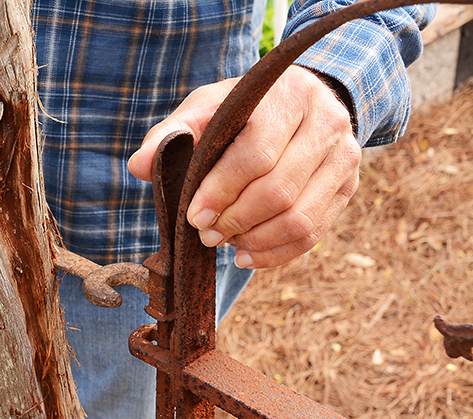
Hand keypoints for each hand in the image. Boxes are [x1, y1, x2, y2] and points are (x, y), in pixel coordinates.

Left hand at [127, 65, 360, 268]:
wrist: (302, 102)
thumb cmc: (245, 108)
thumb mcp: (207, 107)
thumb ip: (172, 133)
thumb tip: (138, 165)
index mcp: (288, 95)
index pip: (257, 153)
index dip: (222, 190)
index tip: (194, 216)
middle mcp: (327, 124)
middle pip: (280, 191)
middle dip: (235, 220)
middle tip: (206, 234)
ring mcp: (344, 158)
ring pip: (300, 219)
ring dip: (254, 241)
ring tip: (224, 243)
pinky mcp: (348, 188)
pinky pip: (312, 234)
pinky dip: (275, 254)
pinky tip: (245, 255)